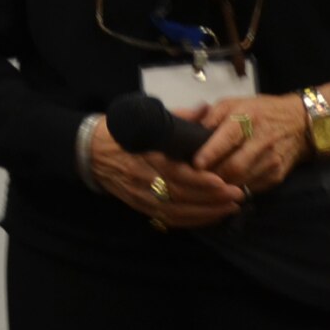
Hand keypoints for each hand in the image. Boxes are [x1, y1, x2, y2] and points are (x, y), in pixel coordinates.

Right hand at [87, 116, 241, 228]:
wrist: (91, 152)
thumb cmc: (122, 132)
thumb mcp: (146, 118)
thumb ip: (178, 116)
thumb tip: (204, 109)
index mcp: (146, 154)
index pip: (175, 173)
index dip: (200, 181)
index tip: (222, 181)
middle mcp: (143, 179)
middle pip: (180, 196)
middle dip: (211, 199)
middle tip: (238, 195)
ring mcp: (141, 196)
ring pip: (176, 212)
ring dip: (206, 213)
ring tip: (231, 207)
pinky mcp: (140, 207)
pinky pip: (168, 220)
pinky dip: (191, 221)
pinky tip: (210, 217)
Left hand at [192, 93, 310, 193]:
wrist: (300, 123)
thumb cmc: (261, 111)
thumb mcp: (235, 103)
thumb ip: (212, 116)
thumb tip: (191, 131)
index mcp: (248, 117)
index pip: (228, 137)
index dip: (211, 152)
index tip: (195, 163)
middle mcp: (262, 140)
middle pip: (234, 166)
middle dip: (212, 176)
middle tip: (194, 179)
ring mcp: (271, 161)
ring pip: (241, 182)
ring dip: (221, 186)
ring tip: (205, 186)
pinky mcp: (276, 176)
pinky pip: (251, 188)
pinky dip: (235, 190)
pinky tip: (224, 187)